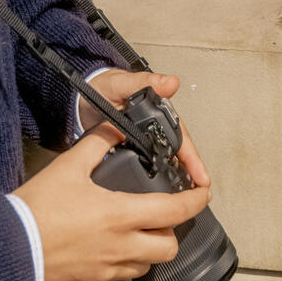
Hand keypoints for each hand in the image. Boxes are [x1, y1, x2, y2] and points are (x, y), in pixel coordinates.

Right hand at [13, 122, 210, 280]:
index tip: (202, 192)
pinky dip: (127, 260)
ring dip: (151, 247)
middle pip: (168, 246)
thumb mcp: (68, 166)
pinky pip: (122, 276)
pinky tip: (112, 244)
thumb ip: (97, 144)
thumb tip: (114, 127)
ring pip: (147, 265)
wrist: (11, 247)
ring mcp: (108, 270)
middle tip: (165, 212)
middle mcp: (120, 247)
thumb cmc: (38, 210)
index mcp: (119, 215)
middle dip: (173, 229)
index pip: (173, 211)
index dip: (195, 201)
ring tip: (139, 228)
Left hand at [79, 69, 209, 188]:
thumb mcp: (121, 83)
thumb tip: (170, 81)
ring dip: (177, 177)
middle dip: (191, 173)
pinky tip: (159, 194)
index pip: (180, 135)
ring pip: (166, 161)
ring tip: (186, 199)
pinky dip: (156, 178)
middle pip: (178, 152)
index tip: (201, 175)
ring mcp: (143, 139)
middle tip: (201, 194)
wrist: (80, 98)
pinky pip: (148, 166)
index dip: (192, 157)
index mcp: (157, 110)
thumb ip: (143, 81)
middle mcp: (154, 126)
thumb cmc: (103, 86)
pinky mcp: (131, 150)